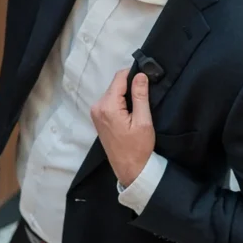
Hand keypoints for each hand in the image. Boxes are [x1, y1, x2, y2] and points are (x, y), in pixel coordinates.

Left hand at [90, 69, 154, 186]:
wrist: (129, 168)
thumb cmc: (138, 147)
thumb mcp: (143, 121)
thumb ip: (140, 96)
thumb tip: (140, 75)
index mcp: (107, 106)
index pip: (119, 78)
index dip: (133, 74)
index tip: (147, 77)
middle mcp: (97, 106)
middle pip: (115, 85)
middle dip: (130, 85)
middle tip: (146, 93)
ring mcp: (95, 112)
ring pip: (112, 92)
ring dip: (125, 94)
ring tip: (139, 104)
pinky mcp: (98, 117)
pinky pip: (110, 101)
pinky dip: (120, 102)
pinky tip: (130, 111)